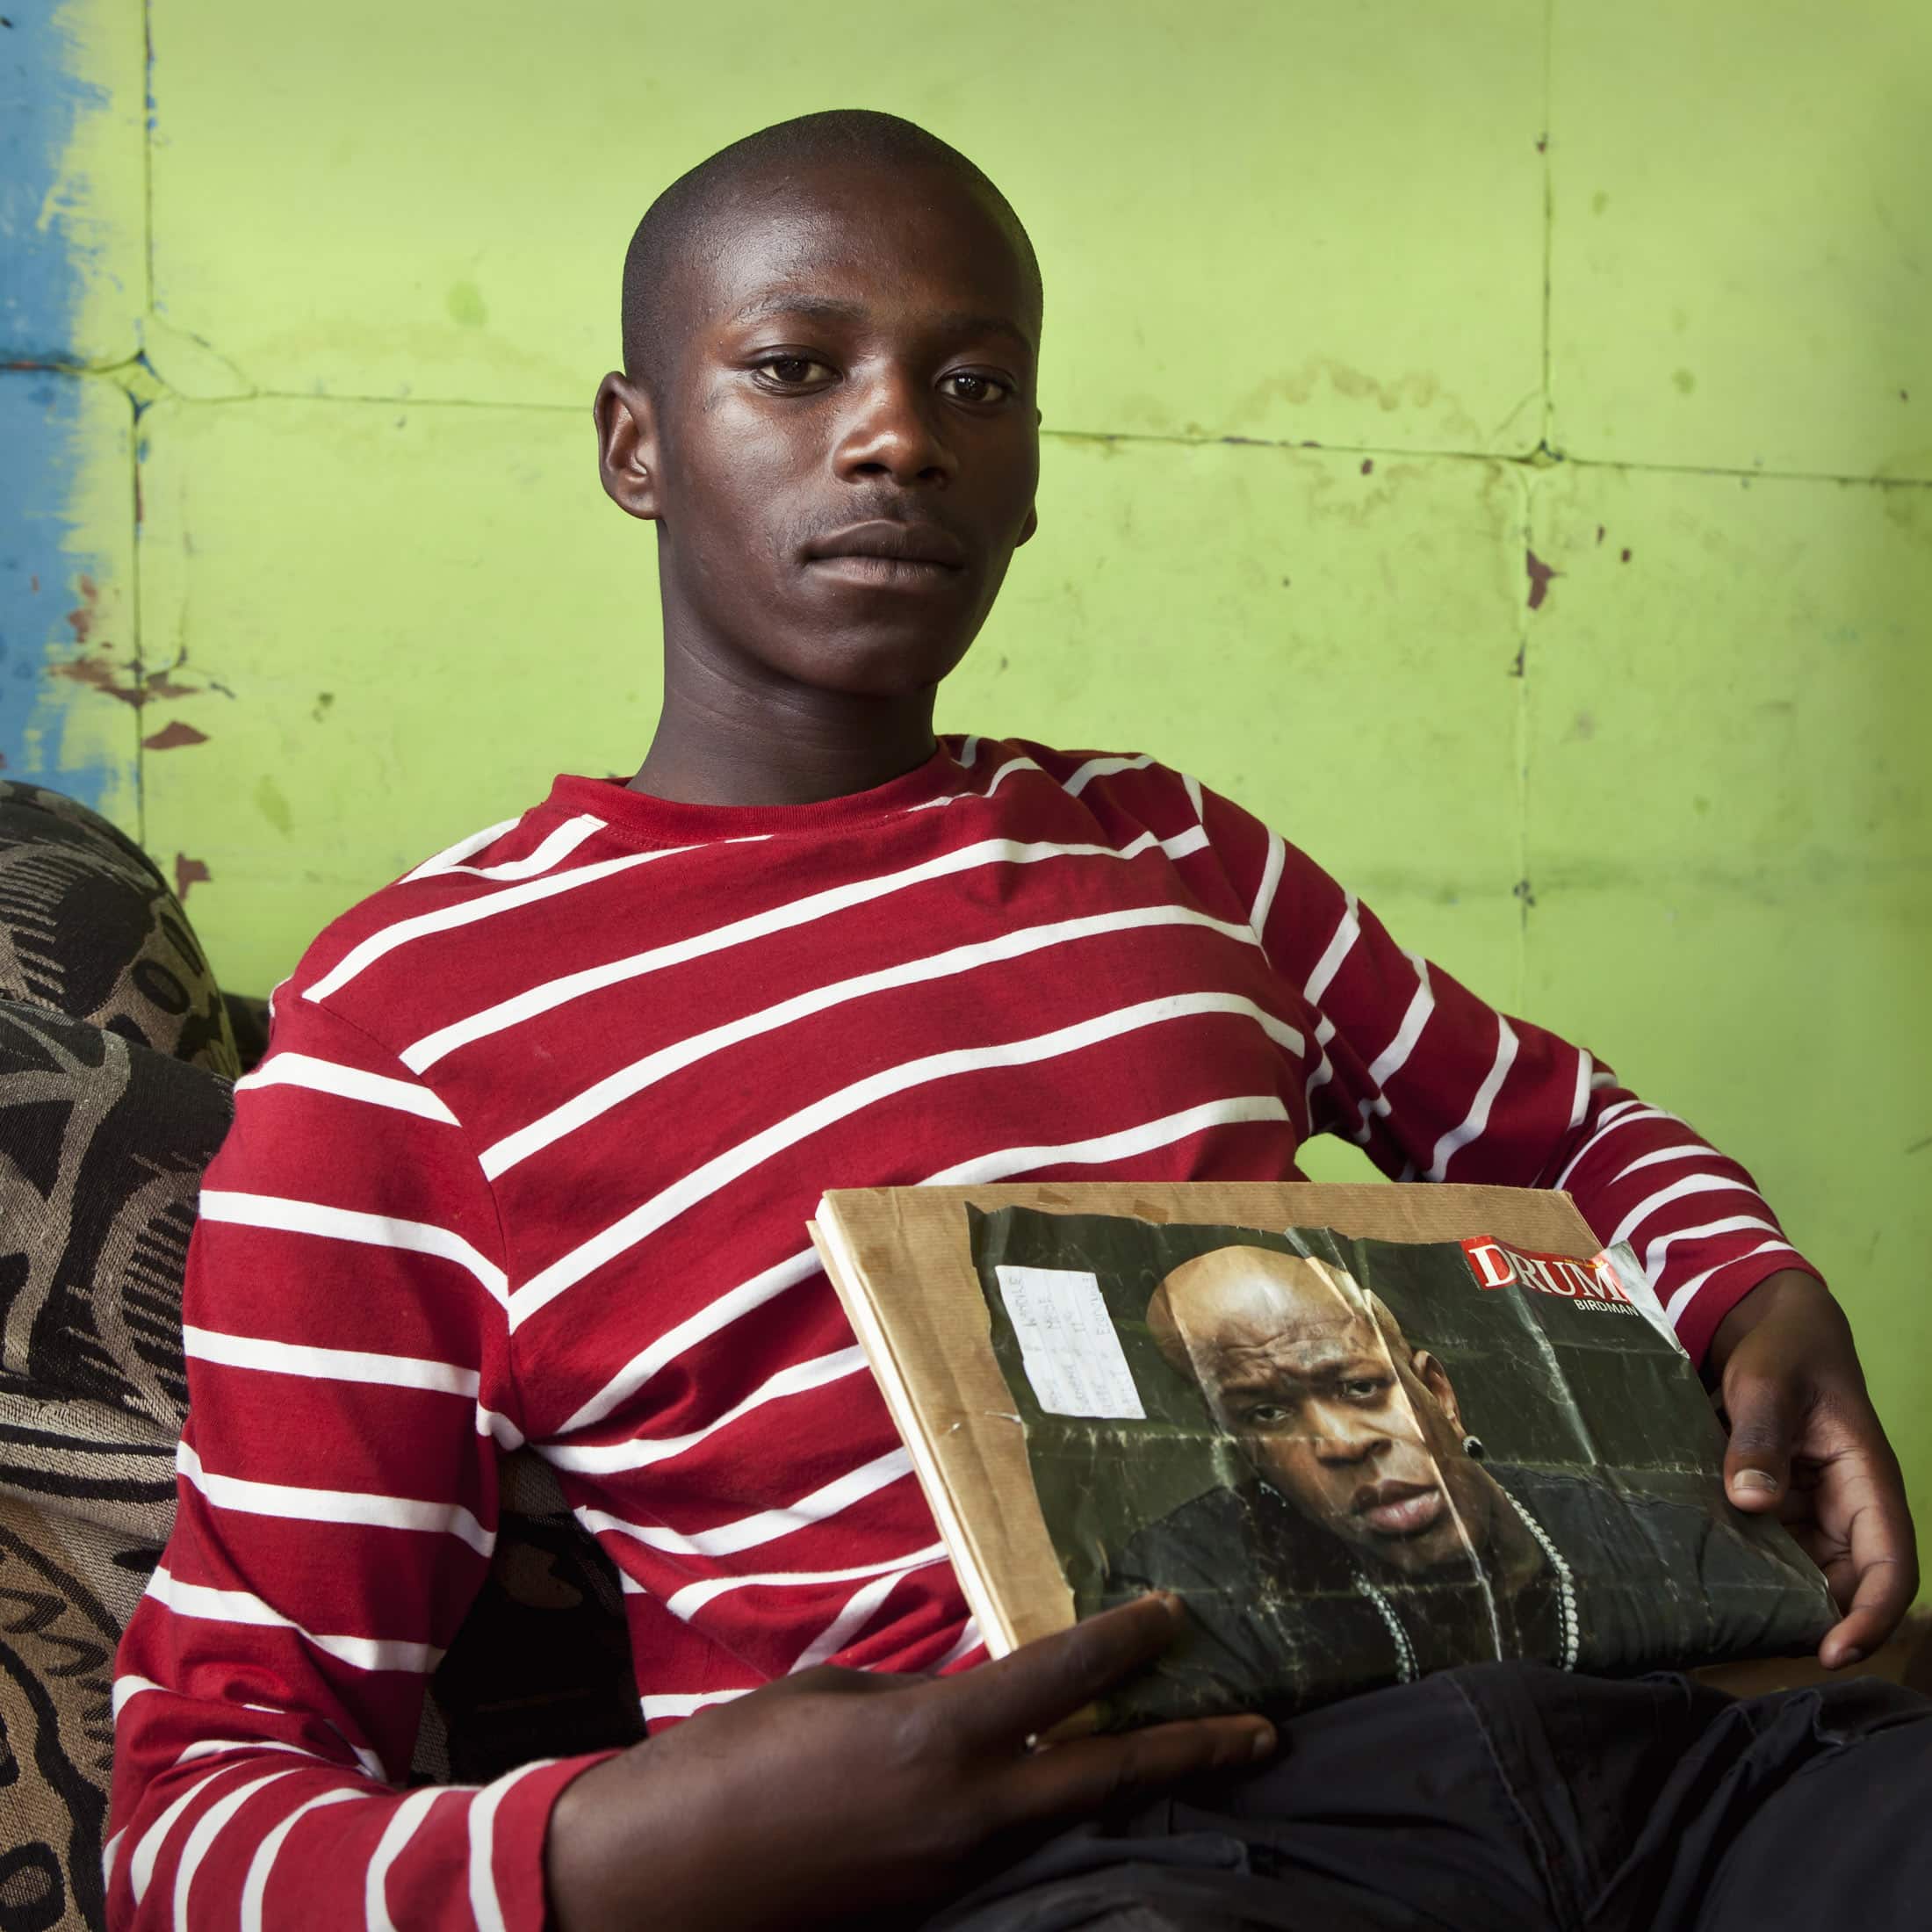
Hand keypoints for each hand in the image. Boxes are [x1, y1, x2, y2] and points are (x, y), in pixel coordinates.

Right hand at [545, 1592, 1274, 1931]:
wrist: (660, 1883)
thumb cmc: (732, 1764)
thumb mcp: (829, 1697)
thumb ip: (917, 1697)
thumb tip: (974, 1697)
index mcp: (932, 1739)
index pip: (1058, 1680)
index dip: (1123, 1644)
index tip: (1173, 1614)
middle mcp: (964, 1811)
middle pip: (1106, 1779)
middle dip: (1191, 1752)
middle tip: (1262, 1732)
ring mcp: (954, 1870)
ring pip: (1070, 1822)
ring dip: (1131, 1789)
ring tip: (1189, 1756)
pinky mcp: (931, 1902)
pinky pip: (1015, 1850)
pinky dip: (1057, 1819)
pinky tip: (1070, 1795)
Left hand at [1709, 1268, 1918, 1667]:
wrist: (1771, 1327)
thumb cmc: (1783, 1350)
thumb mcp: (1766, 1382)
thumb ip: (1760, 1437)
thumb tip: (1751, 1501)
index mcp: (1868, 1481)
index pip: (1892, 1565)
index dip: (1872, 1616)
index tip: (1834, 1652)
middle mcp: (1848, 1507)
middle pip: (1848, 1585)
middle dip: (1816, 1622)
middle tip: (1758, 1643)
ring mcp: (1814, 1510)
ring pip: (1808, 1574)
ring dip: (1779, 1598)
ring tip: (1728, 1620)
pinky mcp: (1780, 1505)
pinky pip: (1774, 1549)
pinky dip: (1751, 1566)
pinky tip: (1709, 1578)